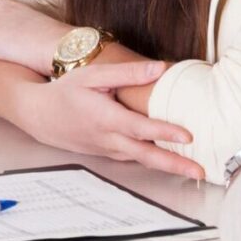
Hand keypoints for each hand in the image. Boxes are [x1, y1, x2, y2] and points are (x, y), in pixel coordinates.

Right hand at [11, 60, 204, 178]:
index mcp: (105, 118)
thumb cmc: (66, 91)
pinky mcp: (107, 154)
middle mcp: (108, 138)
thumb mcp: (93, 76)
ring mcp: (108, 150)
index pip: (140, 127)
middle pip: (146, 155)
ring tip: (194, 170)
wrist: (40, 115)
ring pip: (142, 160)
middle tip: (200, 172)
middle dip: (174, 165)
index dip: (164, 131)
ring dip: (168, 166)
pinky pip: (133, 158)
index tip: (187, 136)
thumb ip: (127, 73)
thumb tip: (160, 68)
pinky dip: (153, 161)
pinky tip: (170, 161)